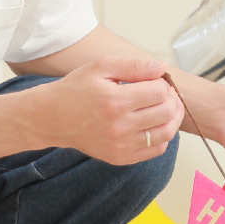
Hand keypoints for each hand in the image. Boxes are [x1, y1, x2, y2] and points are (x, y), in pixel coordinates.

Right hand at [32, 56, 183, 164]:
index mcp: (115, 101)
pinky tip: (154, 124)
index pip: (160, 92)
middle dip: (171, 98)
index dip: (163, 83)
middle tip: (162, 93)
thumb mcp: (101, 67)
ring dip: (172, 118)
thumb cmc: (76, 89)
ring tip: (164, 107)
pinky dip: (162, 136)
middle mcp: (119, 126)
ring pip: (166, 133)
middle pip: (166, 112)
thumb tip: (162, 67)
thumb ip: (134, 66)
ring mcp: (120, 145)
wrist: (51, 117)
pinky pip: (156, 149)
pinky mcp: (120, 157)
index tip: (154, 81)